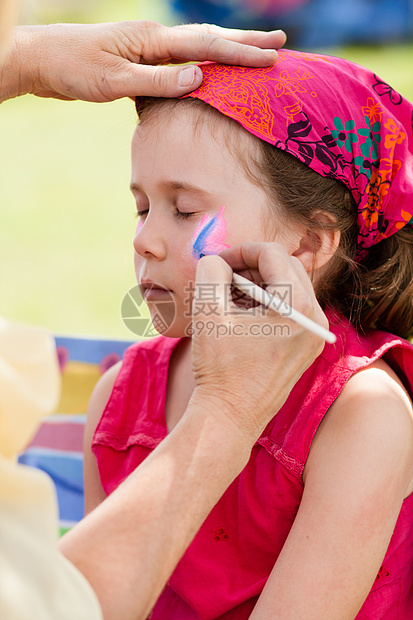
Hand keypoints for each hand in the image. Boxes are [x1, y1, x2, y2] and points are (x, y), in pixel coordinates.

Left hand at [2, 22, 285, 102]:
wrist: (41, 60)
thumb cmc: (73, 70)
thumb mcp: (115, 80)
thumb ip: (158, 81)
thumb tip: (201, 77)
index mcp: (152, 40)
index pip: (206, 46)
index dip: (241, 53)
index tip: (271, 57)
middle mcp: (154, 38)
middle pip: (209, 37)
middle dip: (245, 42)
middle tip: (279, 44)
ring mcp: (147, 47)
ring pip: (197, 47)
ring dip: (227, 49)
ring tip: (253, 51)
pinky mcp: (139, 59)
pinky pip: (180, 60)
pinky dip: (202, 63)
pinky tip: (209, 69)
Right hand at [190, 243, 326, 440]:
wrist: (230, 417)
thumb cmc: (220, 370)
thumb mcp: (209, 312)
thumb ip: (211, 272)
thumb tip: (217, 259)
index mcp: (298, 307)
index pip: (273, 255)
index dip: (241, 251)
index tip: (218, 262)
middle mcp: (315, 318)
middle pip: (285, 267)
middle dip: (251, 265)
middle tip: (222, 276)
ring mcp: (313, 334)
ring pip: (288, 287)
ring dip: (257, 284)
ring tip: (228, 297)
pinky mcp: (306, 346)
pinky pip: (290, 309)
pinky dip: (266, 303)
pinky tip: (240, 315)